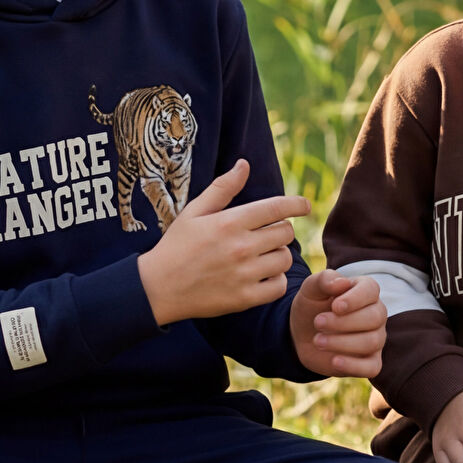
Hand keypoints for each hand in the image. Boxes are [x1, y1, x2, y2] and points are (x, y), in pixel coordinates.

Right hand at [137, 158, 308, 325]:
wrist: (158, 287)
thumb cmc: (176, 246)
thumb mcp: (194, 212)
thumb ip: (222, 188)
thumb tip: (244, 164)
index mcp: (229, 222)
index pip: (276, 208)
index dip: (296, 204)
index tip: (304, 205)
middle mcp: (240, 247)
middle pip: (285, 233)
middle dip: (280, 230)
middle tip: (266, 234)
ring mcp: (244, 274)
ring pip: (285, 258)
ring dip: (278, 254)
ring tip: (262, 254)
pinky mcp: (245, 298)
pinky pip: (279, 286)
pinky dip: (275, 279)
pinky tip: (262, 274)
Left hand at [289, 270, 385, 377]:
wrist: (302, 334)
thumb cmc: (311, 307)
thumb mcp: (310, 289)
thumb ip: (324, 280)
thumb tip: (342, 283)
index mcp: (365, 291)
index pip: (371, 290)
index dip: (355, 299)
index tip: (335, 306)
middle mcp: (376, 314)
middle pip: (373, 318)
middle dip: (343, 322)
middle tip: (317, 322)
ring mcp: (376, 338)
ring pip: (371, 341)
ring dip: (341, 342)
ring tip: (317, 340)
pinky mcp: (370, 361)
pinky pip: (372, 367)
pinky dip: (353, 365)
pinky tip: (334, 361)